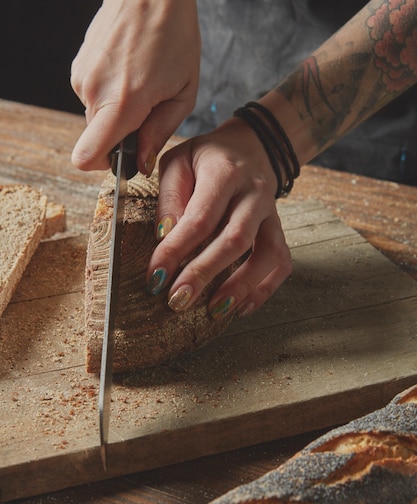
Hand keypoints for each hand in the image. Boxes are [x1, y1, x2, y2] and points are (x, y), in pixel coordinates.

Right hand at [71, 0, 199, 173]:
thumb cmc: (173, 36)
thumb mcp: (183, 93)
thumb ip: (160, 133)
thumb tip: (142, 161)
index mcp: (122, 103)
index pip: (87, 156)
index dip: (104, 166)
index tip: (122, 159)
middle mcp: (94, 92)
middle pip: (98, 138)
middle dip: (121, 135)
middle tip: (147, 110)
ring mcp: (82, 78)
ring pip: (96, 118)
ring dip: (117, 113)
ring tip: (140, 85)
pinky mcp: (78, 68)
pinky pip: (93, 97)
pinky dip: (110, 95)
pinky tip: (128, 73)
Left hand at [147, 117, 292, 317]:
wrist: (248, 148)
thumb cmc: (205, 161)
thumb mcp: (177, 162)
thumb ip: (170, 196)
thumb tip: (165, 235)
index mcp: (225, 172)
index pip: (200, 217)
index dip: (176, 250)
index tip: (155, 276)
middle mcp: (255, 192)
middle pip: (235, 239)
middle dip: (205, 273)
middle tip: (178, 300)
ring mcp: (272, 213)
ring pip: (267, 254)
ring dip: (241, 286)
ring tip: (215, 311)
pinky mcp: (279, 230)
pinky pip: (282, 263)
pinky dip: (265, 289)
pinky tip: (242, 308)